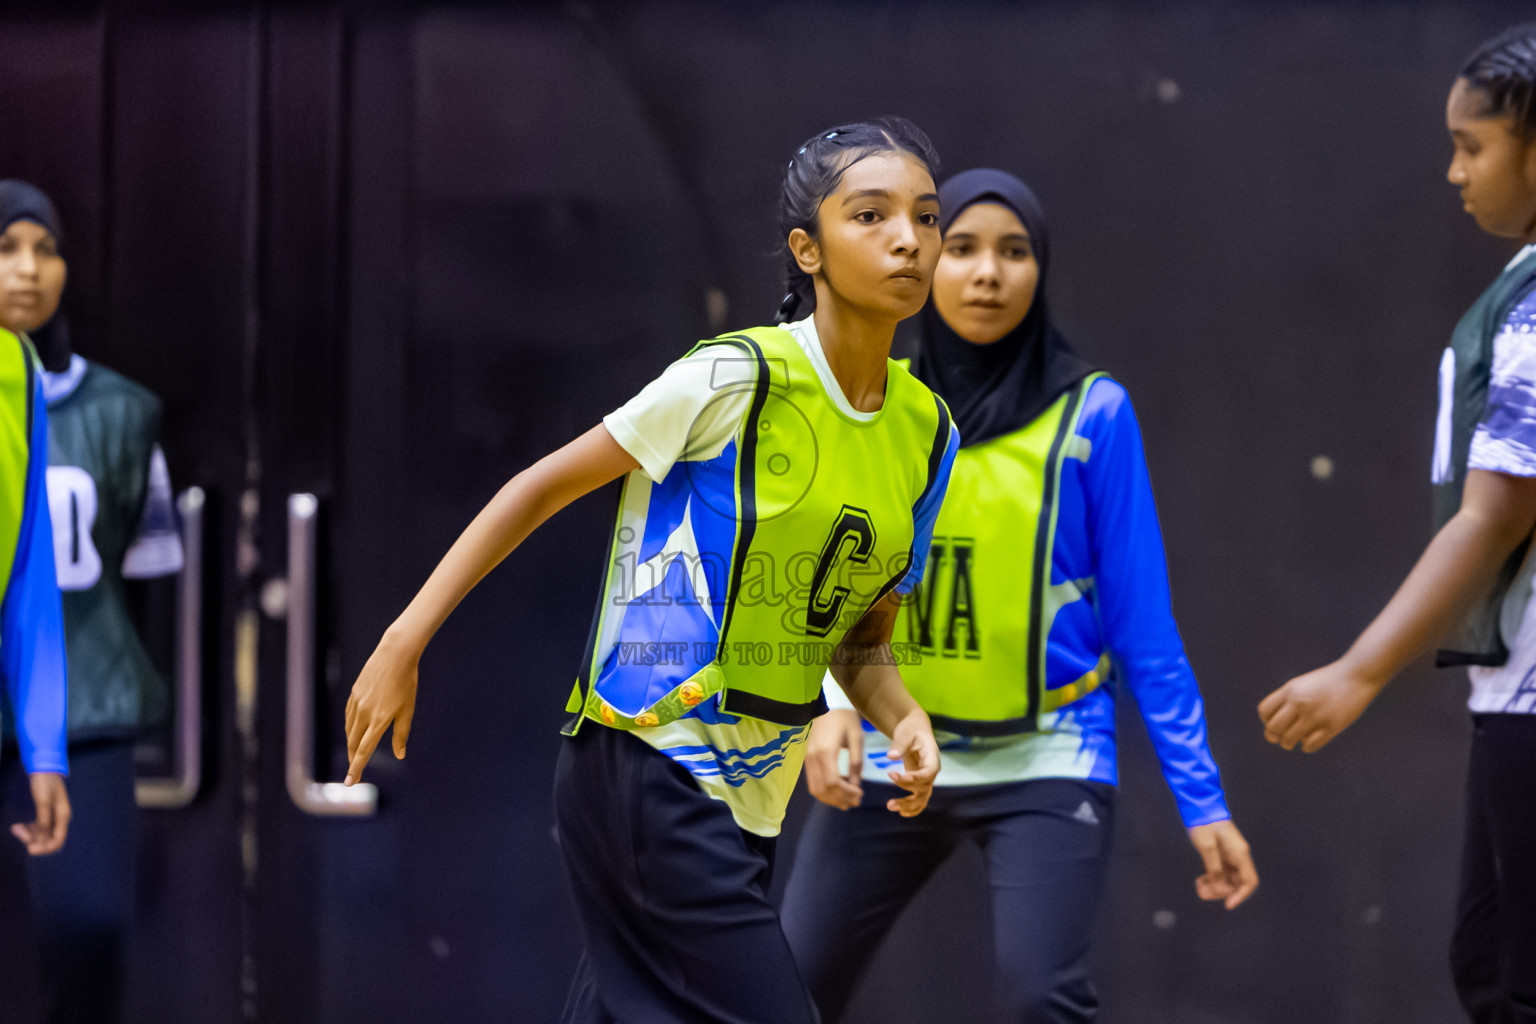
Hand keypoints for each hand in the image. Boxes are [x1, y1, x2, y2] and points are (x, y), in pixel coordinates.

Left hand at [11, 772, 69, 855]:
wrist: (44, 768)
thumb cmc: (45, 782)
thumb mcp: (43, 800)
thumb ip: (43, 820)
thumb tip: (42, 839)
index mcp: (63, 816)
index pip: (57, 841)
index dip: (44, 848)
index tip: (29, 848)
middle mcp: (60, 819)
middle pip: (49, 840)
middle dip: (34, 840)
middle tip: (18, 832)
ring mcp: (53, 817)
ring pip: (42, 835)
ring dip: (28, 835)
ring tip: (15, 828)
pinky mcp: (46, 814)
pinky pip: (38, 828)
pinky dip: (28, 830)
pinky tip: (18, 826)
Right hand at [345, 630, 420, 784]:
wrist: (395, 653)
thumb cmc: (406, 682)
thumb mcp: (408, 709)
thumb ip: (401, 733)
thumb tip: (400, 754)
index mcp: (379, 720)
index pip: (364, 751)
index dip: (356, 768)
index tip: (350, 782)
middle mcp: (364, 713)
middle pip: (353, 743)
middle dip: (352, 759)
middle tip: (353, 771)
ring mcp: (357, 702)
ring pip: (350, 730)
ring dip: (351, 744)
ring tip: (354, 754)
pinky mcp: (354, 693)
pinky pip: (349, 715)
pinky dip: (350, 727)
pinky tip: (354, 730)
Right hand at [804, 709, 864, 809]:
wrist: (826, 704)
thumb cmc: (844, 718)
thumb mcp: (856, 738)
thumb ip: (856, 764)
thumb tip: (856, 787)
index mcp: (826, 751)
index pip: (833, 783)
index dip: (846, 793)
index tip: (860, 794)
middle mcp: (813, 757)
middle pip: (822, 789)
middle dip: (839, 799)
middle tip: (854, 802)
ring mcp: (807, 758)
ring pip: (815, 788)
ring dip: (830, 798)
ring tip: (846, 801)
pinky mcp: (806, 758)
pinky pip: (812, 781)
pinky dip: (824, 791)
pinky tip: (837, 791)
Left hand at [882, 709, 938, 816]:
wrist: (915, 729)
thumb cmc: (911, 729)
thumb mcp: (905, 733)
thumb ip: (899, 744)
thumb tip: (891, 756)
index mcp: (932, 757)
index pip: (928, 772)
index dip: (914, 778)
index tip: (894, 776)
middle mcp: (932, 770)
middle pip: (924, 788)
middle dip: (908, 796)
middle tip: (889, 802)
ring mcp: (927, 777)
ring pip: (922, 797)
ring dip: (908, 805)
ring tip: (890, 806)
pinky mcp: (920, 782)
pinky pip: (920, 798)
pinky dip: (913, 808)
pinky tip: (902, 813)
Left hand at [1188, 819, 1256, 909]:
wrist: (1199, 806)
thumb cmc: (1204, 824)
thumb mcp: (1207, 847)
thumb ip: (1214, 868)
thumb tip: (1220, 888)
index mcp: (1240, 854)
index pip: (1249, 881)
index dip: (1241, 895)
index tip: (1227, 904)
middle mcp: (1238, 857)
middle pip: (1237, 883)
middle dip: (1222, 892)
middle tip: (1204, 894)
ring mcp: (1230, 856)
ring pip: (1228, 880)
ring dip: (1215, 887)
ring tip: (1200, 887)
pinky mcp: (1221, 855)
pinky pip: (1221, 873)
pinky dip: (1212, 879)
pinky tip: (1200, 881)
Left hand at [1258, 660, 1383, 752]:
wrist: (1357, 676)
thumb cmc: (1329, 681)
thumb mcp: (1303, 684)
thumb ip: (1288, 699)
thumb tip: (1273, 725)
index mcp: (1290, 690)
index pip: (1264, 711)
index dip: (1266, 720)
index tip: (1273, 723)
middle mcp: (1299, 702)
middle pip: (1273, 728)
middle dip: (1274, 736)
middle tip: (1281, 737)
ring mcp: (1315, 715)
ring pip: (1289, 739)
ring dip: (1289, 743)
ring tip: (1294, 740)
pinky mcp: (1331, 726)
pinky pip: (1310, 745)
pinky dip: (1306, 746)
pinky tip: (1309, 742)